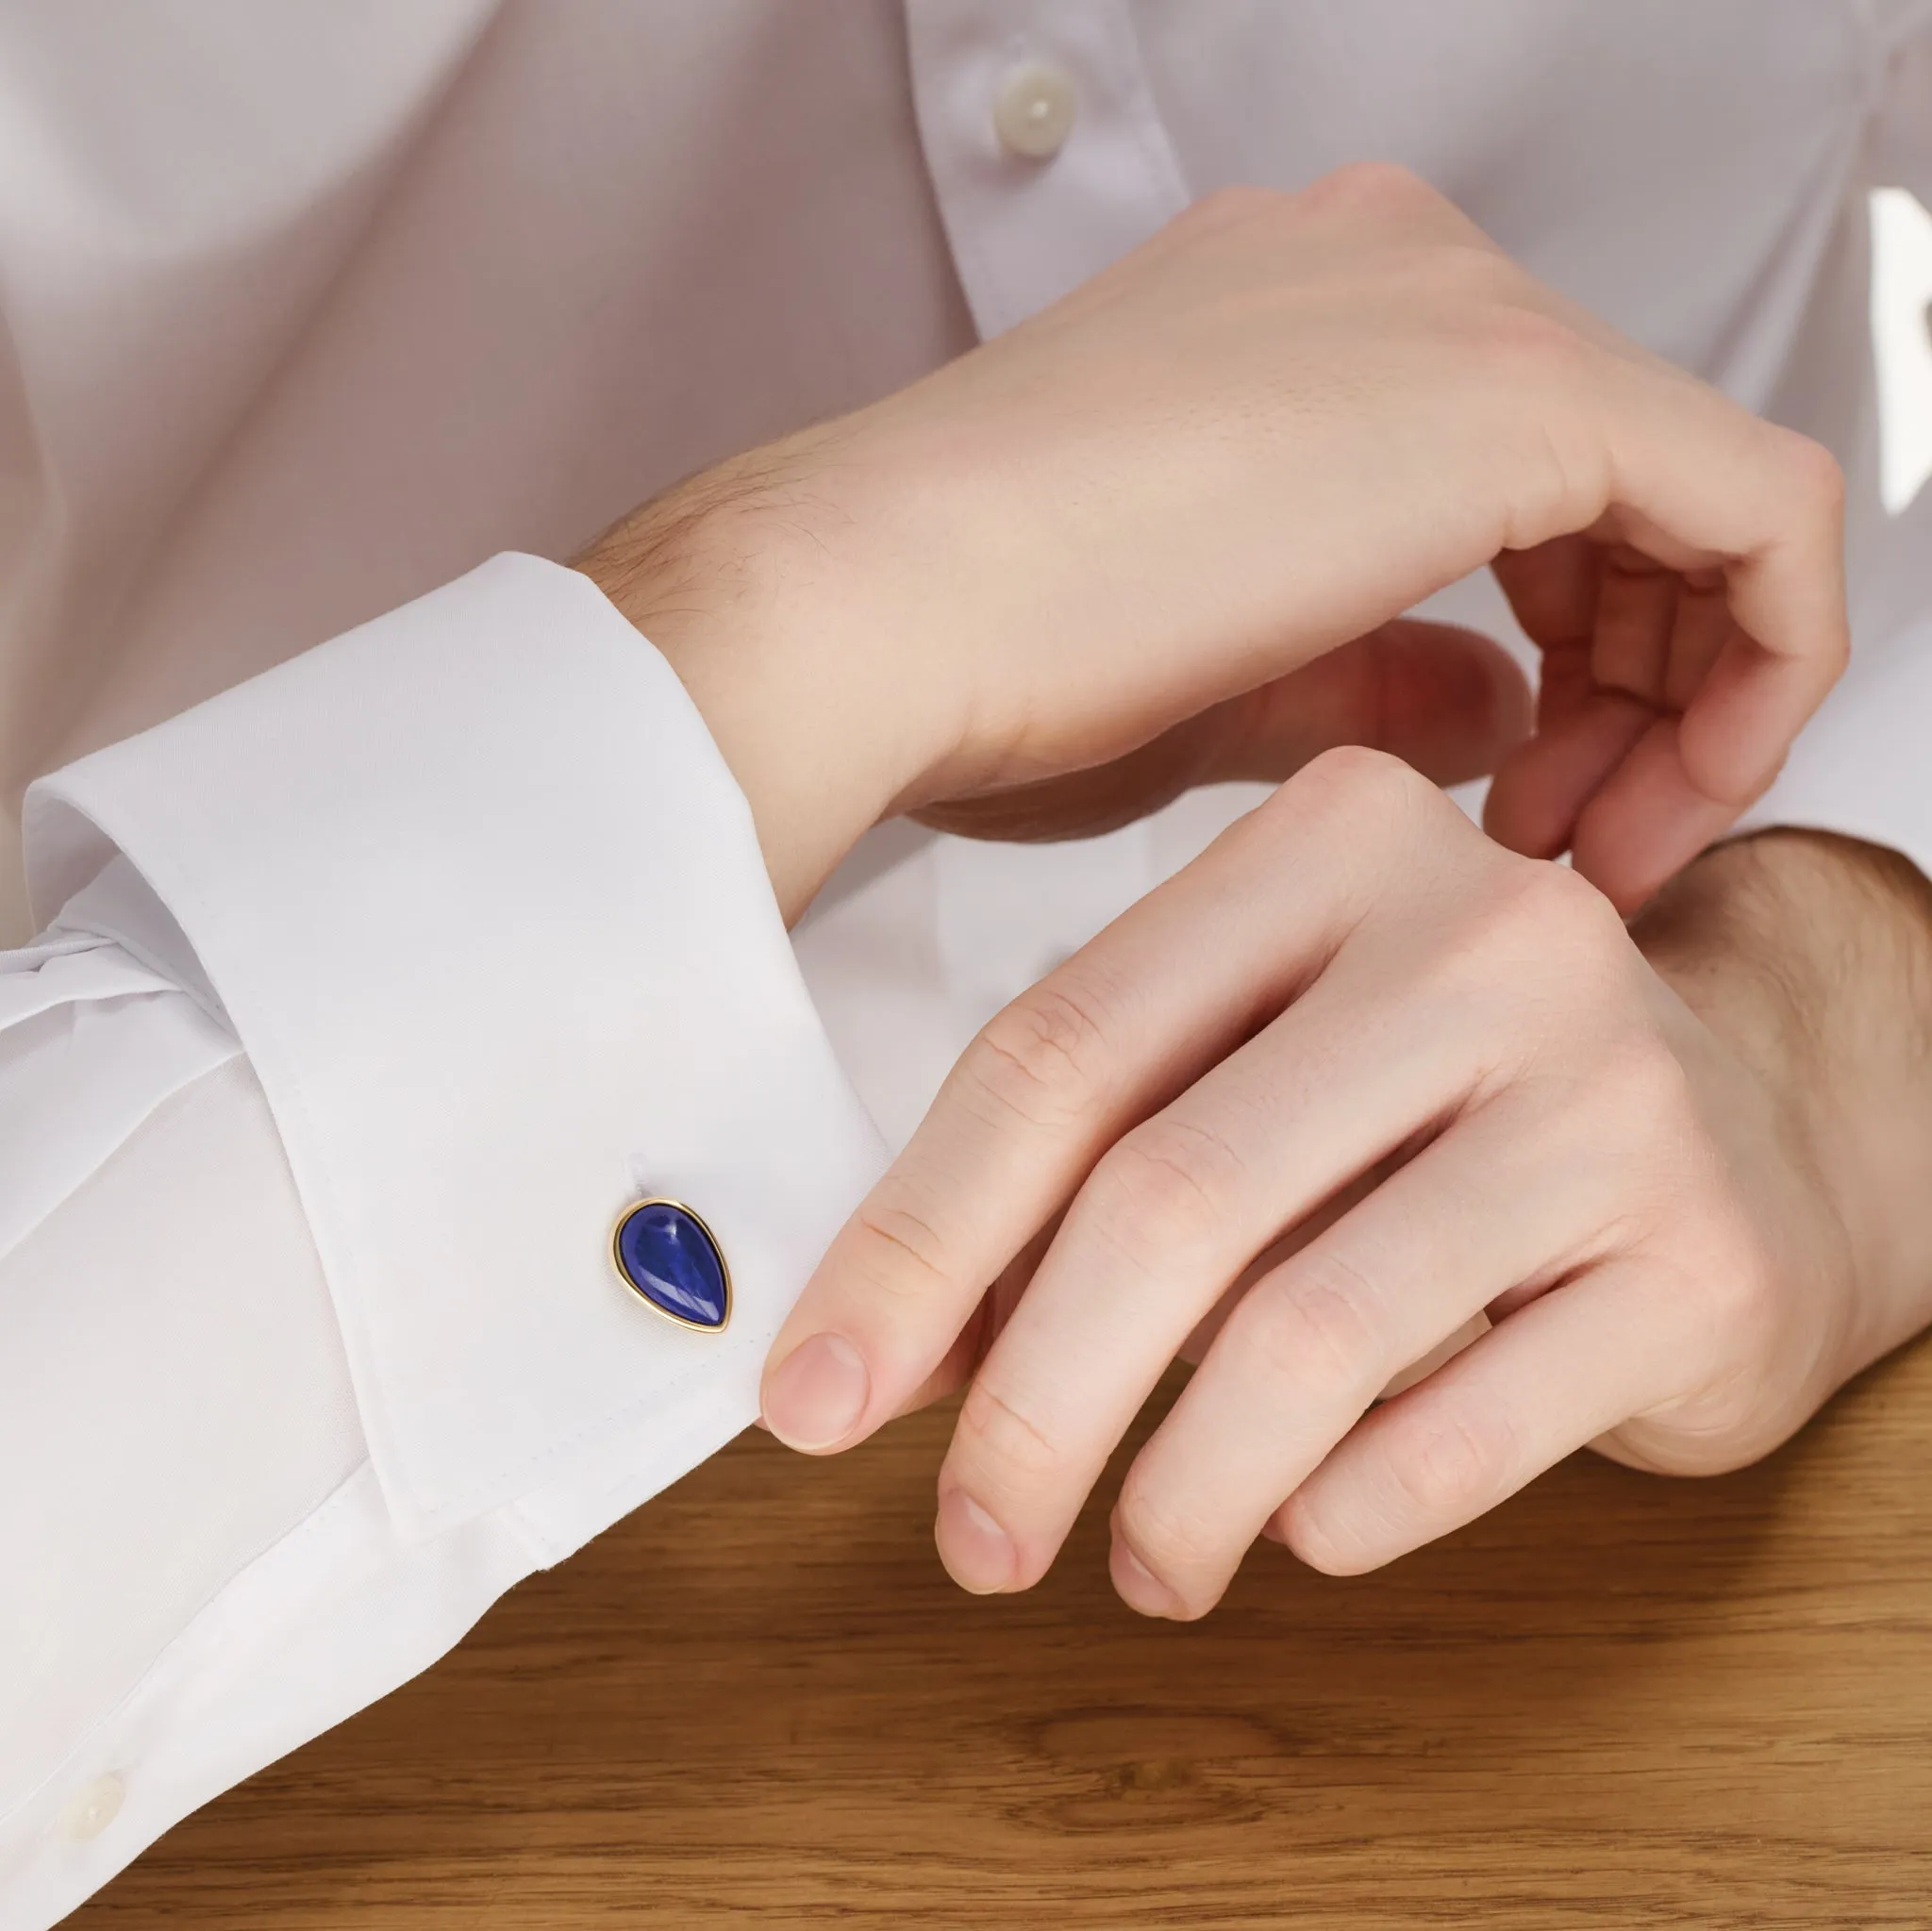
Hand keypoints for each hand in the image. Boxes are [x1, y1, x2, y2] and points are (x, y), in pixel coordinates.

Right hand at [580, 165, 1845, 921]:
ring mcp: (1447, 306)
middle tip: (1578, 845)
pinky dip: (1753, 659)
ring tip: (1599, 847)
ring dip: (1687, 686)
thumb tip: (1502, 712)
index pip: (1523, 474)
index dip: (1571, 658)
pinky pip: (1754, 505)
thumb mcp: (1223, 683)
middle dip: (1643, 682)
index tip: (1523, 811)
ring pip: (1697, 491)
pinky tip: (1669, 794)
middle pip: (1627, 477)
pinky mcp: (1509, 388)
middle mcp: (1388, 270)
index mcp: (1297, 319)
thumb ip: (1381, 676)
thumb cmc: (974, 665)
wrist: (862, 610)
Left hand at [761, 752, 1931, 1613]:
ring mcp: (1613, 1086)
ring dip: (1179, 1486)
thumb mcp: (1259, 1072)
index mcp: (1333, 842)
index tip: (817, 1398)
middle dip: (1033, 1403)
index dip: (913, 1244)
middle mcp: (1484, 933)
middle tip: (974, 1536)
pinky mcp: (1705, 1250)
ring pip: (1309, 1331)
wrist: (1752, 1137)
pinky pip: (1460, 1426)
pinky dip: (1341, 1508)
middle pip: (1171, 1194)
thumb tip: (890, 1353)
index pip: (1060, 1050)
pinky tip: (1299, 1524)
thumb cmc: (1446, 1105)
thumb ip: (1091, 1169)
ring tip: (1142, 1560)